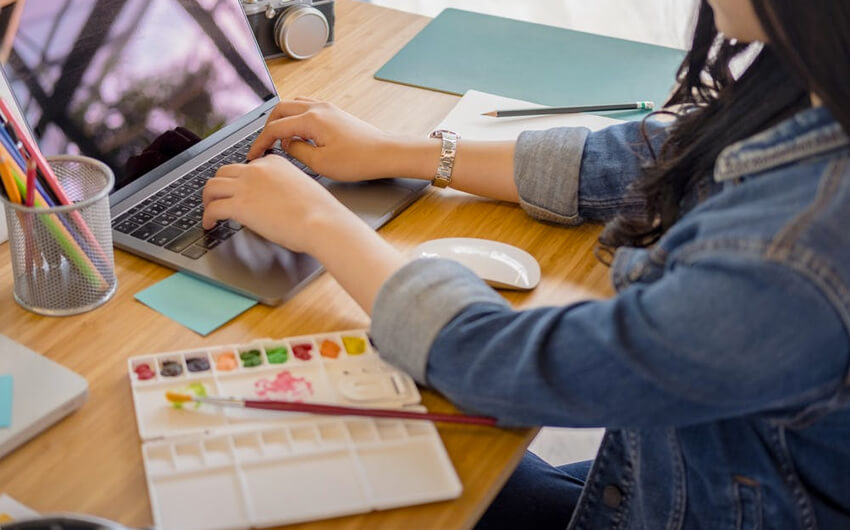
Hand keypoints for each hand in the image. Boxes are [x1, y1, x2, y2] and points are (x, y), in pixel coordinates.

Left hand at [202, 154, 406, 313]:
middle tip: (216, 198)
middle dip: (218, 185)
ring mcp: (246, 186)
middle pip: (223, 171)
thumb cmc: (319, 211)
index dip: (239, 180)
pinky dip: (207, 217)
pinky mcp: (239, 205)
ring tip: (208, 210)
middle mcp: (257, 169)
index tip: (238, 190)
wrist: (321, 221)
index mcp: (274, 162)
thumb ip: (283, 187)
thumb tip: (273, 201)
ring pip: (211, 186)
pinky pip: (212, 208)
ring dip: (207, 199)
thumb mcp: (301, 187)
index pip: (247, 166)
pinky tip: (209, 224)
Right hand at [248, 98, 397, 181]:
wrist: (385, 154)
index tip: (253, 155)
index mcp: (311, 119)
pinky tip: (298, 133)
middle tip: (263, 145)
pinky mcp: (335, 113)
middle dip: (267, 127)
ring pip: (293, 105)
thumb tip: (287, 145)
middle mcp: (318, 108)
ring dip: (281, 120)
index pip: (275, 128)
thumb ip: (297, 151)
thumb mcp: (320, 164)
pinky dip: (296, 117)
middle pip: (280, 110)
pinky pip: (307, 107)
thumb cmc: (358, 160)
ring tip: (279, 139)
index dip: (260, 142)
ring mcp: (327, 108)